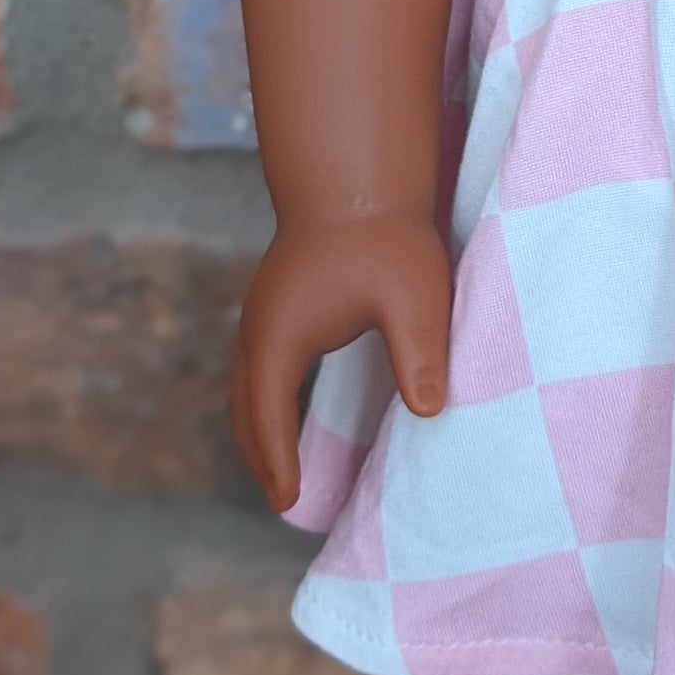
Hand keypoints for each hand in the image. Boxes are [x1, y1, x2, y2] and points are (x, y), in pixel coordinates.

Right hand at [229, 211, 451, 511]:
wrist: (358, 170)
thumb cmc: (385, 233)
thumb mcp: (412, 295)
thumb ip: (419, 353)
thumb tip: (430, 411)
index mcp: (281, 335)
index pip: (268, 416)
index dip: (278, 463)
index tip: (288, 504)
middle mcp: (260, 326)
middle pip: (244, 408)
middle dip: (260, 456)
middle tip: (283, 502)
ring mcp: (264, 310)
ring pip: (245, 384)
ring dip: (258, 427)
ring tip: (282, 469)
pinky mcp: (278, 298)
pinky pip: (258, 364)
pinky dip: (264, 399)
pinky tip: (290, 407)